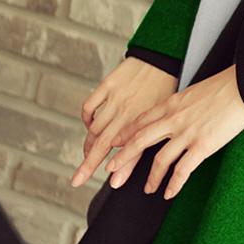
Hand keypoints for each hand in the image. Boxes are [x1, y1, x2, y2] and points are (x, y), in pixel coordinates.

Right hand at [72, 57, 177, 187]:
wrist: (164, 59)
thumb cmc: (167, 90)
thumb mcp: (162, 119)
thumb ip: (144, 145)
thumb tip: (129, 168)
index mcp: (143, 121)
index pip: (123, 152)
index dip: (110, 169)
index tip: (96, 183)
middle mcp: (127, 112)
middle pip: (102, 144)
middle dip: (88, 164)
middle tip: (77, 180)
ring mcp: (116, 99)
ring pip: (95, 128)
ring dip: (90, 144)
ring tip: (88, 156)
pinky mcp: (108, 85)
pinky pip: (90, 106)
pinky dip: (87, 118)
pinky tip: (90, 126)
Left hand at [103, 64, 243, 198]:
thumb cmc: (224, 87)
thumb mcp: (194, 91)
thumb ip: (181, 105)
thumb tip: (176, 112)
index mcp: (171, 104)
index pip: (141, 121)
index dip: (125, 134)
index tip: (115, 143)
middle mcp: (174, 119)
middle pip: (140, 141)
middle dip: (123, 157)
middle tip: (111, 170)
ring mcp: (187, 133)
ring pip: (160, 160)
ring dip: (151, 177)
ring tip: (147, 189)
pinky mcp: (203, 146)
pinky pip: (182, 170)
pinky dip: (174, 184)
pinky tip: (169, 193)